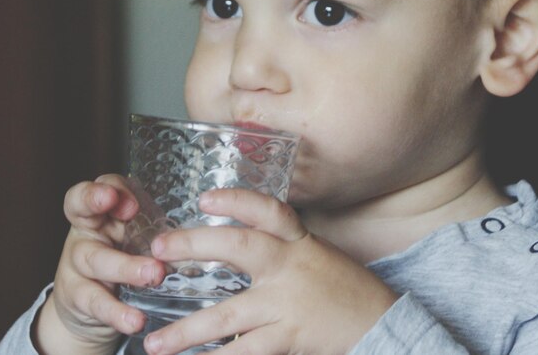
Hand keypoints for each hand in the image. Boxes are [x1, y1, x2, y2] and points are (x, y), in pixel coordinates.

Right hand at [34, 175, 166, 354]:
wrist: (89, 305)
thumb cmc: (123, 255)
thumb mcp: (136, 233)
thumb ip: (156, 223)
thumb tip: (206, 223)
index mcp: (100, 210)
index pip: (95, 186)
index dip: (107, 188)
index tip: (132, 200)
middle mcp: (84, 231)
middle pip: (82, 211)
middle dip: (98, 203)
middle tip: (131, 210)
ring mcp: (76, 264)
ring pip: (96, 259)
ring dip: (127, 266)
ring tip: (155, 273)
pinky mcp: (78, 298)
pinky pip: (96, 302)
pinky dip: (118, 312)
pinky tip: (136, 320)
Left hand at [143, 189, 397, 354]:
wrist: (382, 322)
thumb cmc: (344, 288)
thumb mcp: (317, 256)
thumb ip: (283, 250)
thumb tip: (238, 249)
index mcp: (299, 241)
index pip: (267, 210)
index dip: (235, 200)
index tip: (205, 198)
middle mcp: (291, 264)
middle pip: (238, 246)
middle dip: (195, 245)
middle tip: (157, 248)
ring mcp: (289, 302)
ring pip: (229, 313)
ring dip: (188, 330)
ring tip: (154, 342)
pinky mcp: (290, 336)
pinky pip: (245, 351)